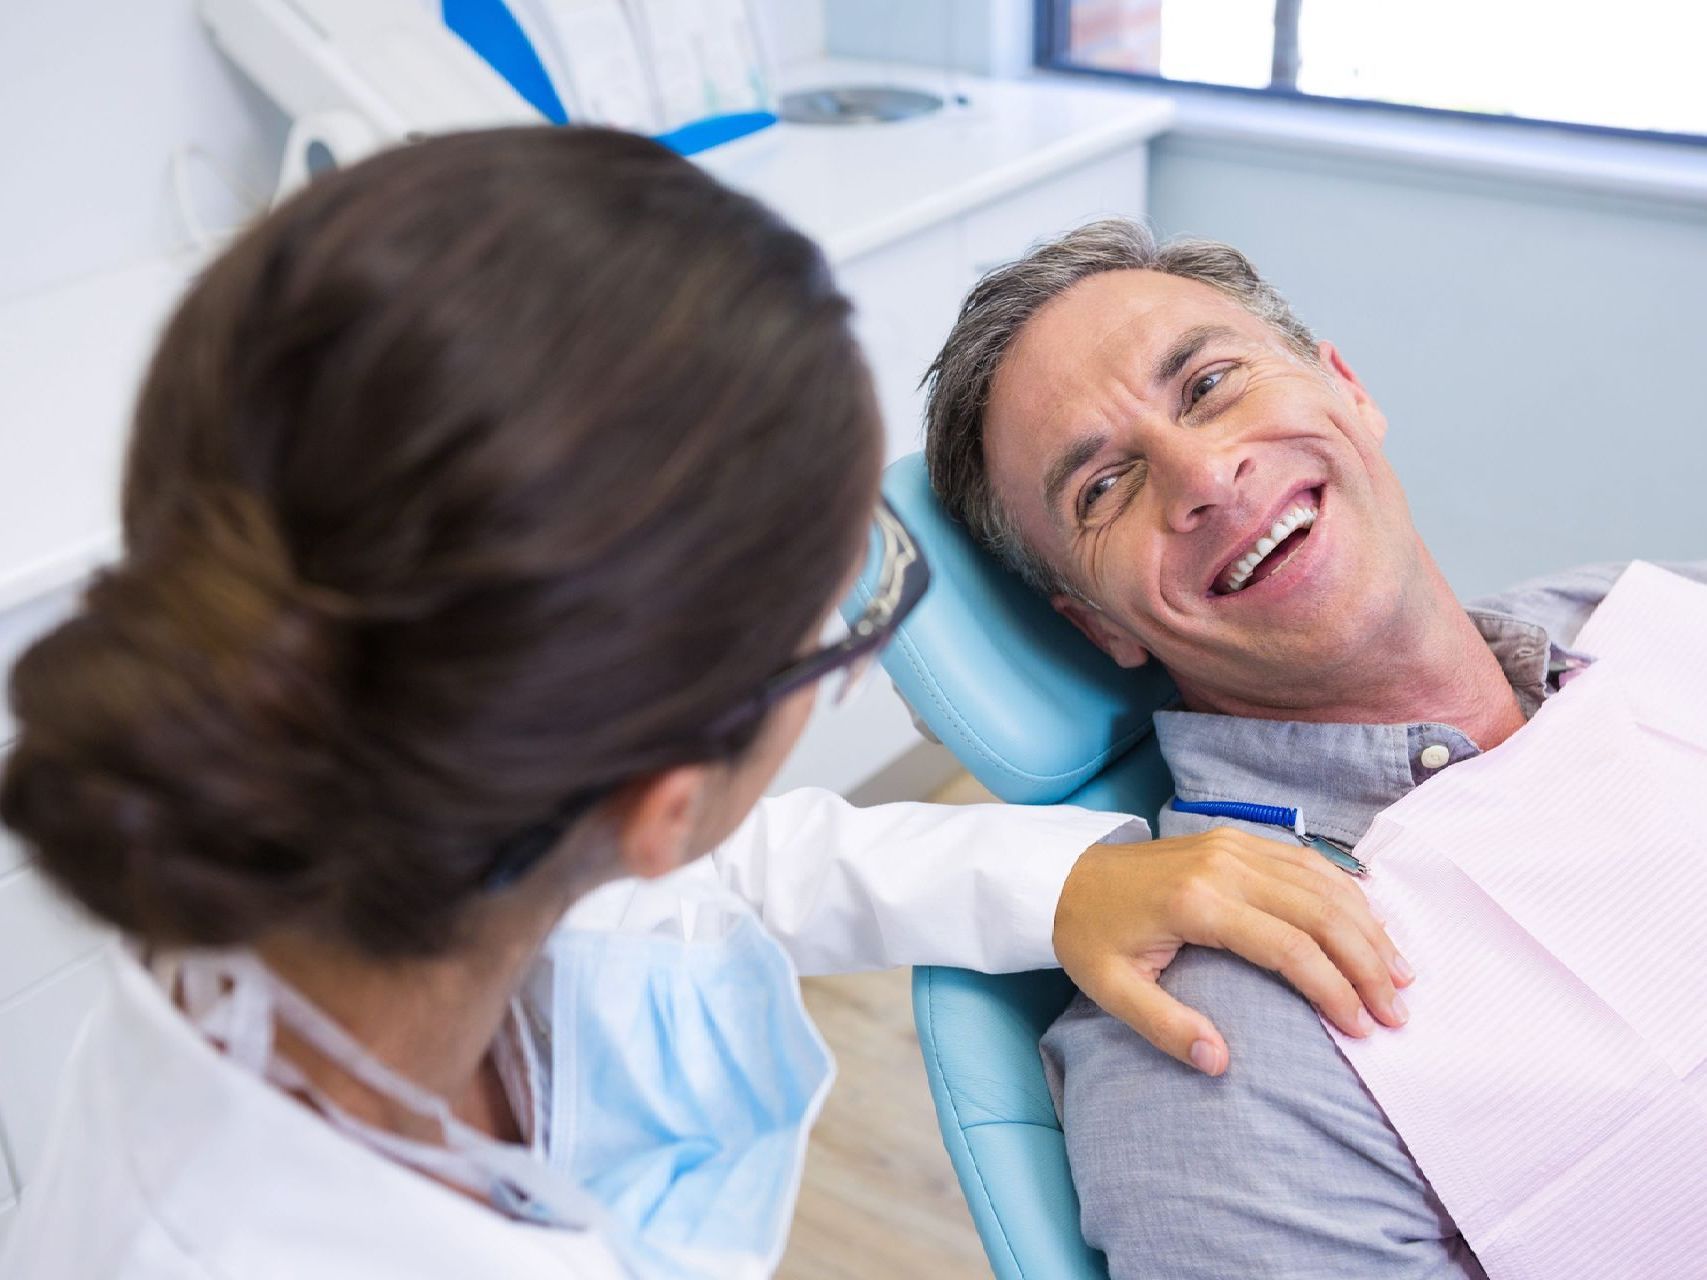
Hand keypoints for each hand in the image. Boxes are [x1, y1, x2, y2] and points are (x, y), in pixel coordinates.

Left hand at [1052, 827, 1413, 1075]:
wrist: (1064, 875)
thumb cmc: (1090, 937)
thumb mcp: (1111, 990)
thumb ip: (1165, 1026)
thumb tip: (1220, 1063)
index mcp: (1195, 904)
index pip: (1287, 947)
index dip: (1333, 988)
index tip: (1362, 1028)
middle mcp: (1224, 866)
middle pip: (1319, 912)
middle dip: (1367, 963)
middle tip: (1398, 1010)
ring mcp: (1234, 846)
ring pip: (1322, 882)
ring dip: (1367, 927)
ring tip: (1401, 973)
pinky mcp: (1238, 839)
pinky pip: (1307, 860)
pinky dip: (1347, 891)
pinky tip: (1372, 922)